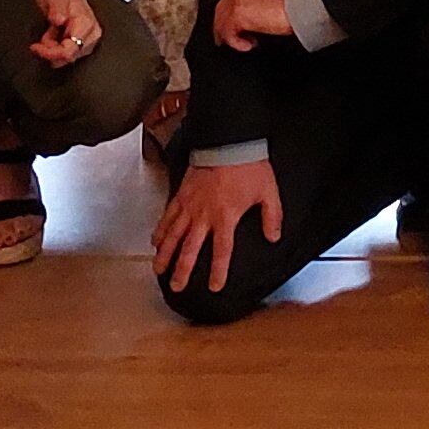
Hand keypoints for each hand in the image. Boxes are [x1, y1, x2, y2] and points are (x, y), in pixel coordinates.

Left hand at [29, 0, 103, 68]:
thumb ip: (57, 8)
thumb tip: (59, 20)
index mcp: (86, 24)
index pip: (70, 51)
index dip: (50, 53)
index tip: (36, 46)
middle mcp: (91, 35)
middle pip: (69, 57)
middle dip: (51, 50)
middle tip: (44, 35)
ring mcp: (89, 40)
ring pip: (67, 58)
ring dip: (53, 49)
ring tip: (50, 33)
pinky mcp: (84, 44)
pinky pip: (68, 55)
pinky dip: (56, 49)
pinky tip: (54, 37)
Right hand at [153, 153, 284, 294]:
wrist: (228, 142)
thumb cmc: (248, 166)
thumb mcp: (268, 192)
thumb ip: (271, 217)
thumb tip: (274, 237)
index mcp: (226, 218)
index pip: (222, 252)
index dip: (218, 271)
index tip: (214, 287)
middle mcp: (204, 216)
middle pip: (190, 250)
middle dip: (183, 270)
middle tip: (177, 286)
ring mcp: (189, 206)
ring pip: (173, 236)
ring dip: (165, 255)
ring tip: (158, 269)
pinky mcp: (181, 195)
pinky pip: (167, 216)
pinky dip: (160, 230)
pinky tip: (154, 241)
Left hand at [209, 0, 297, 51]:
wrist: (298, 6)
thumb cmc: (291, 5)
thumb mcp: (269, 0)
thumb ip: (256, 5)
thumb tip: (251, 21)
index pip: (227, 1)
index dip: (226, 16)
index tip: (229, 27)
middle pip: (220, 12)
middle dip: (222, 29)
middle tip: (226, 41)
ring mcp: (236, 2)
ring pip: (222, 23)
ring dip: (232, 37)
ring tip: (244, 44)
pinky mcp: (237, 16)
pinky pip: (229, 33)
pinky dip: (237, 43)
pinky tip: (248, 45)